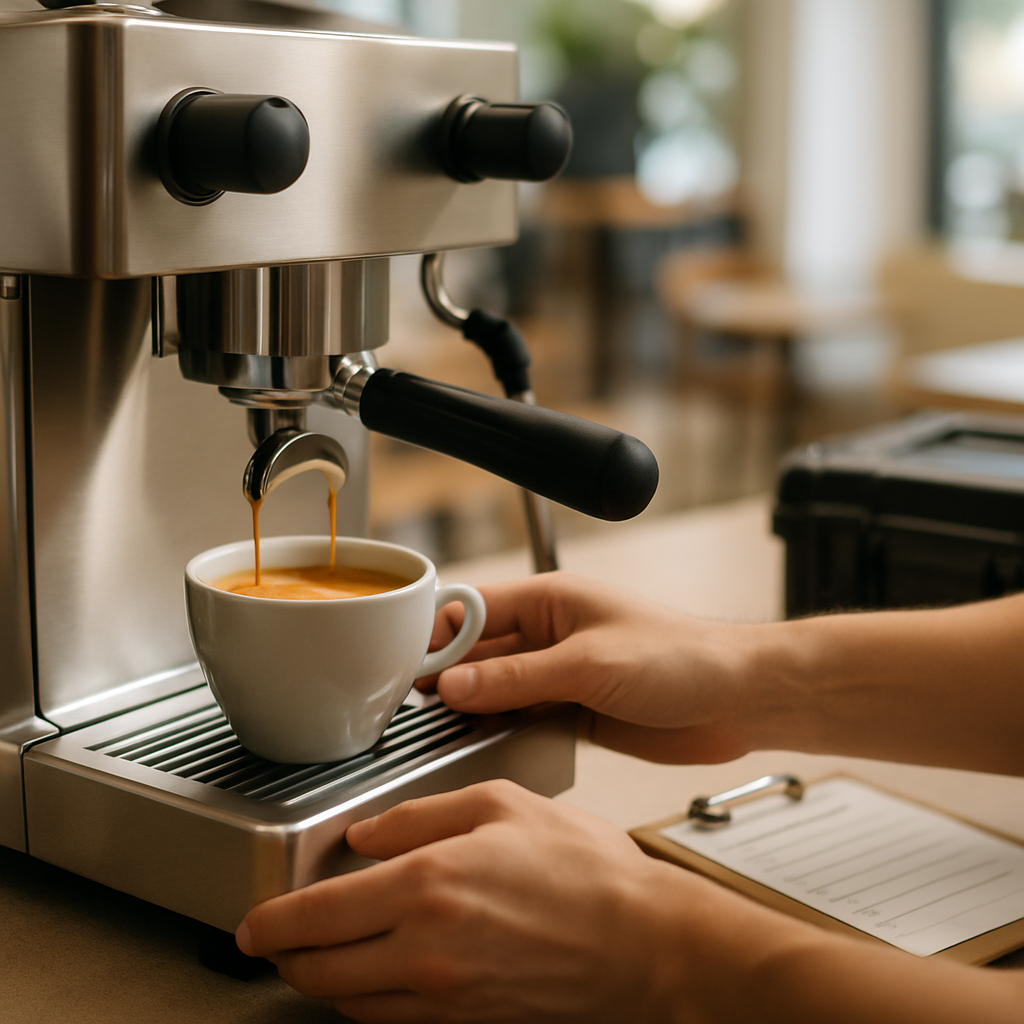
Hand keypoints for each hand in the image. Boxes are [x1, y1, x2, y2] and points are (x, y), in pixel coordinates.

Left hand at [235, 780, 721, 1022]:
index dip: (271, 924)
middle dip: (284, 958)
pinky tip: (378, 973)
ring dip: (323, 980)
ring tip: (322, 953)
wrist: (644, 944)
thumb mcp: (501, 805)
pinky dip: (366, 1001)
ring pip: (349, 1004)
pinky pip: (392, 1022)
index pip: (316, 916)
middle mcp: (425, 951)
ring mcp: (445, 997)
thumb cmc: (585, 871)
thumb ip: (420, 815)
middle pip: (319, 972)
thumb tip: (365, 836)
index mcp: (428, 886)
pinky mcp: (467, 1022)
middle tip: (275, 940)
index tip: (253, 923)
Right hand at [422, 572, 770, 763]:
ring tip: (443, 731)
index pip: (474, 609)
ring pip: (496, 689)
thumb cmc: (682, 658)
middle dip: (449, 677)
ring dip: (472, 708)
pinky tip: (481, 744)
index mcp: (551, 600)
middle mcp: (549, 635)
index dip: (438, 636)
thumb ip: (518, 678)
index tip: (411, 669)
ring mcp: (560, 674)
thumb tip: (454, 684)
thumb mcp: (589, 665)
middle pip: (479, 652)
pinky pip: (520, 717)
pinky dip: (499, 729)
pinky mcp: (573, 710)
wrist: (738, 701)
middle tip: (416, 708)